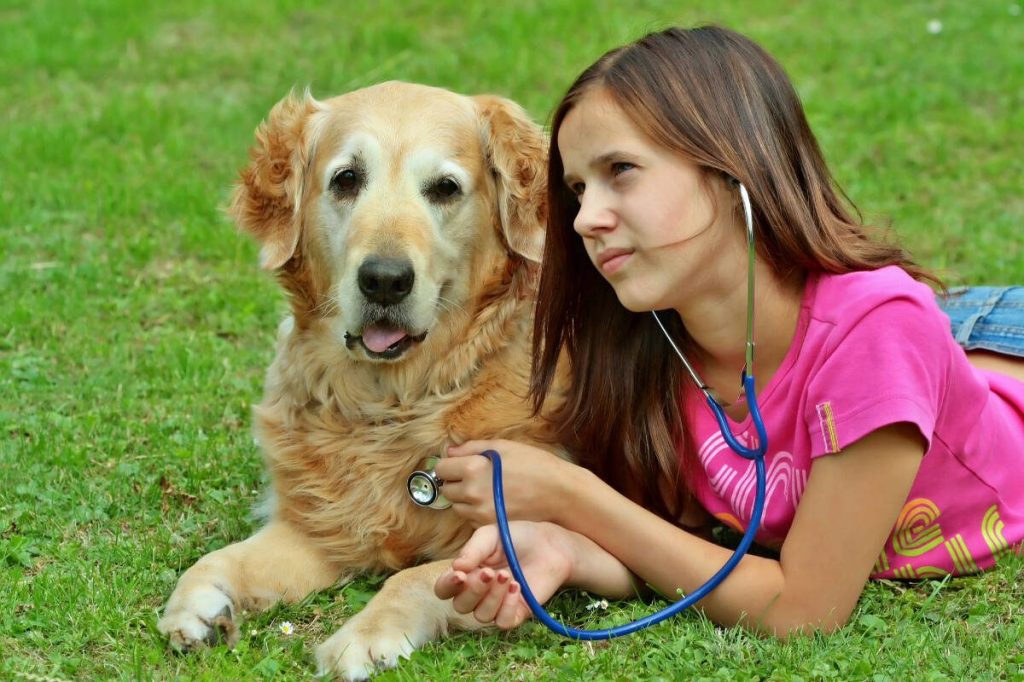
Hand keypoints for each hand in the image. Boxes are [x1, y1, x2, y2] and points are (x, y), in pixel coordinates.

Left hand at [434, 439, 578, 526]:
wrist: (559, 493)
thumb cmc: (534, 464)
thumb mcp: (502, 446)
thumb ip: (470, 448)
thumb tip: (448, 452)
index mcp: (472, 469)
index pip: (440, 469)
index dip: (450, 465)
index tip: (459, 464)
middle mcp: (472, 493)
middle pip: (446, 490)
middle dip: (456, 482)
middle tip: (475, 477)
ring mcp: (480, 514)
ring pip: (458, 507)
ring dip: (465, 499)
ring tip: (487, 490)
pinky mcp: (490, 527)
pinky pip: (472, 520)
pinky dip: (477, 513)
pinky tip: (495, 503)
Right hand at [434, 521, 574, 628]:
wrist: (550, 545)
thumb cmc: (516, 538)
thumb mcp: (490, 536)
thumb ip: (472, 550)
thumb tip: (456, 568)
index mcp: (466, 573)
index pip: (444, 589)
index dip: (447, 585)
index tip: (460, 575)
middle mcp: (478, 592)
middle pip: (460, 606)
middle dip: (473, 590)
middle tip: (490, 571)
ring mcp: (496, 604)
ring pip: (481, 615)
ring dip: (492, 597)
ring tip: (507, 576)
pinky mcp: (516, 613)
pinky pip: (502, 622)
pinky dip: (507, 607)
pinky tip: (517, 587)